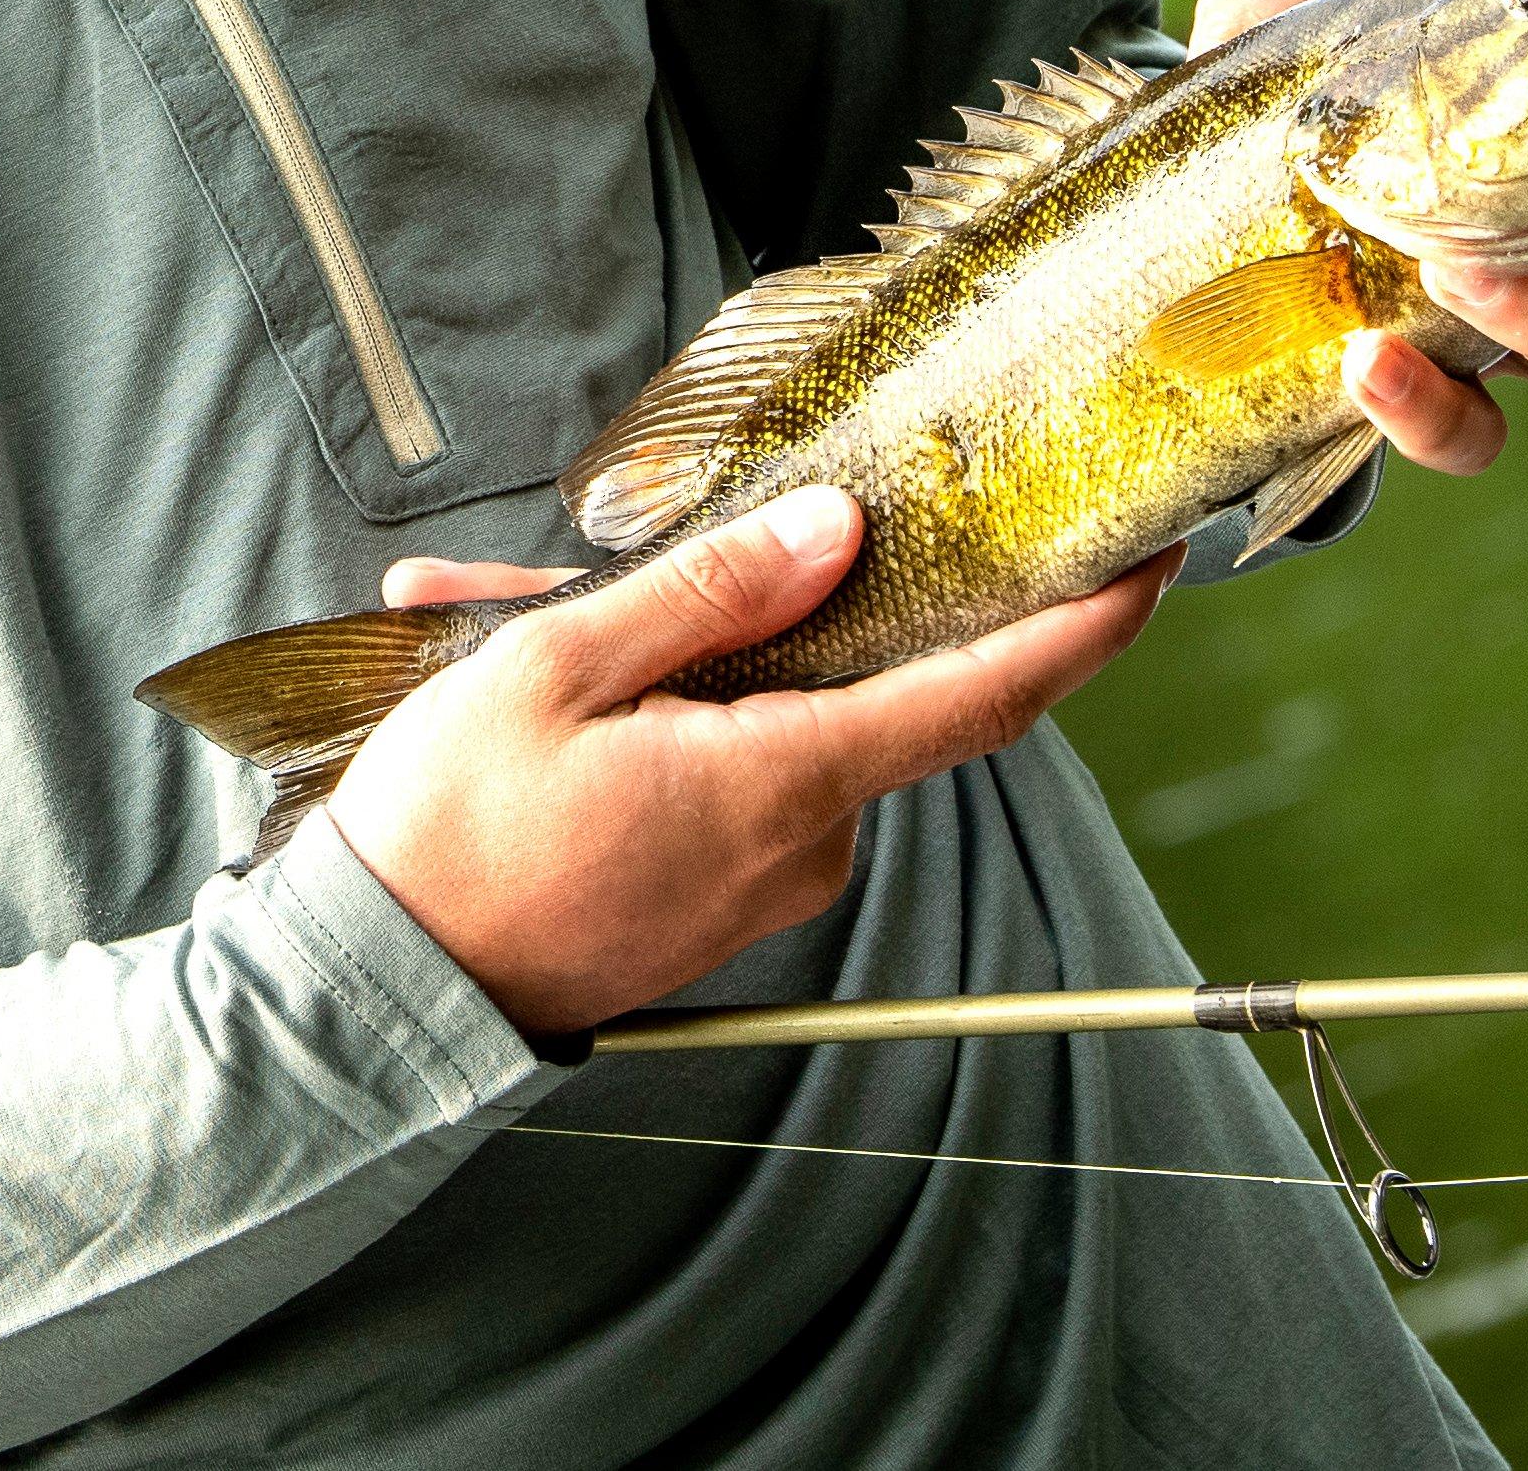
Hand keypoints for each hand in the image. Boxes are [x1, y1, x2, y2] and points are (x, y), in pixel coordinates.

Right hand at [329, 491, 1164, 1033]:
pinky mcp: (717, 899)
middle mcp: (803, 842)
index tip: (1148, 563)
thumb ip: (711, 592)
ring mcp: (763, 880)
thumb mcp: (559, 667)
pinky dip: (636, 718)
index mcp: (783, 779)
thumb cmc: (451, 833)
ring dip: (649, 658)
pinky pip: (716, 772)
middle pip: (828, 679)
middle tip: (564, 568)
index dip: (1079, 631)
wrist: (380, 993)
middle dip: (730, 600)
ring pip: (758, 718)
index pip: (982, 696)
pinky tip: (520, 692)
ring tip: (497, 624)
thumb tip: (837, 535)